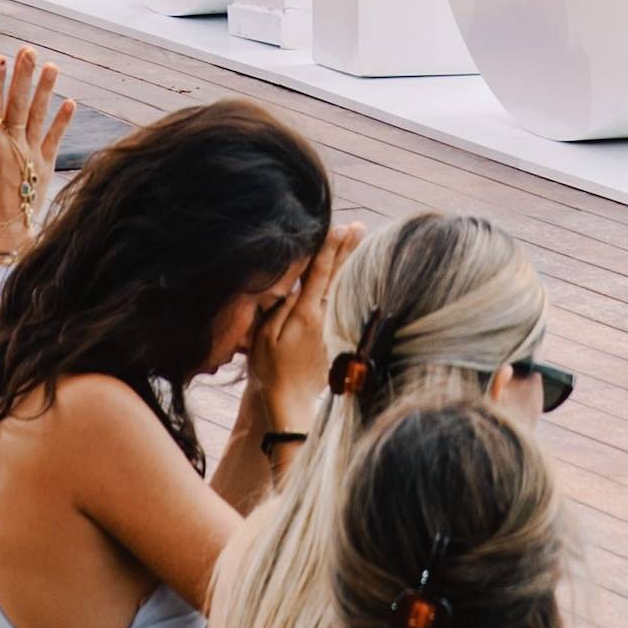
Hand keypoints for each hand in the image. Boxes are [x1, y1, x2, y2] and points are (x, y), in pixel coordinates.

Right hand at [0, 51, 68, 273]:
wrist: (4, 231)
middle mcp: (12, 144)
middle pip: (18, 103)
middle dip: (22, 75)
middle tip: (28, 50)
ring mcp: (31, 153)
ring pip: (39, 115)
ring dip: (45, 89)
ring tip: (51, 66)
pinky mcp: (45, 164)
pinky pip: (55, 138)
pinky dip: (63, 121)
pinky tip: (70, 102)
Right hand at [248, 229, 348, 439]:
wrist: (289, 401)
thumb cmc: (269, 369)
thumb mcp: (263, 337)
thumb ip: (277, 308)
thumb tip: (291, 285)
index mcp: (304, 314)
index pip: (319, 273)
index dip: (328, 248)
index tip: (339, 227)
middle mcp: (323, 317)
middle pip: (338, 276)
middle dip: (347, 249)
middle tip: (359, 226)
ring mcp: (332, 327)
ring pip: (345, 288)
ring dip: (353, 264)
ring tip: (363, 242)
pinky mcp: (336, 337)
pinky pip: (346, 304)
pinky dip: (352, 286)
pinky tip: (357, 275)